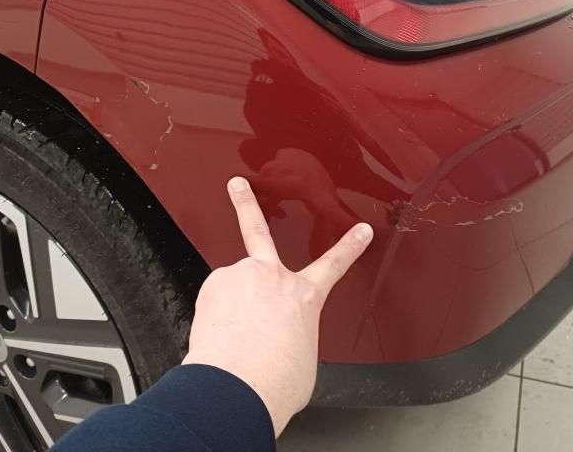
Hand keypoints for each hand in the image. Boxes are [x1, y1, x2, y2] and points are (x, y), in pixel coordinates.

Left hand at [182, 177, 373, 435]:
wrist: (239, 387)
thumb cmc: (275, 380)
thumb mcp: (301, 359)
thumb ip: (291, 337)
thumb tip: (281, 342)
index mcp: (304, 297)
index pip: (334, 265)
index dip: (350, 247)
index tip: (360, 231)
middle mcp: (271, 278)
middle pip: (257, 229)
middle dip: (247, 204)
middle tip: (237, 185)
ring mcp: (239, 277)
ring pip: (231, 290)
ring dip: (230, 310)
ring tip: (235, 340)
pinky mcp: (212, 288)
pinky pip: (213, 305)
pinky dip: (214, 321)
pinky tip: (220, 339)